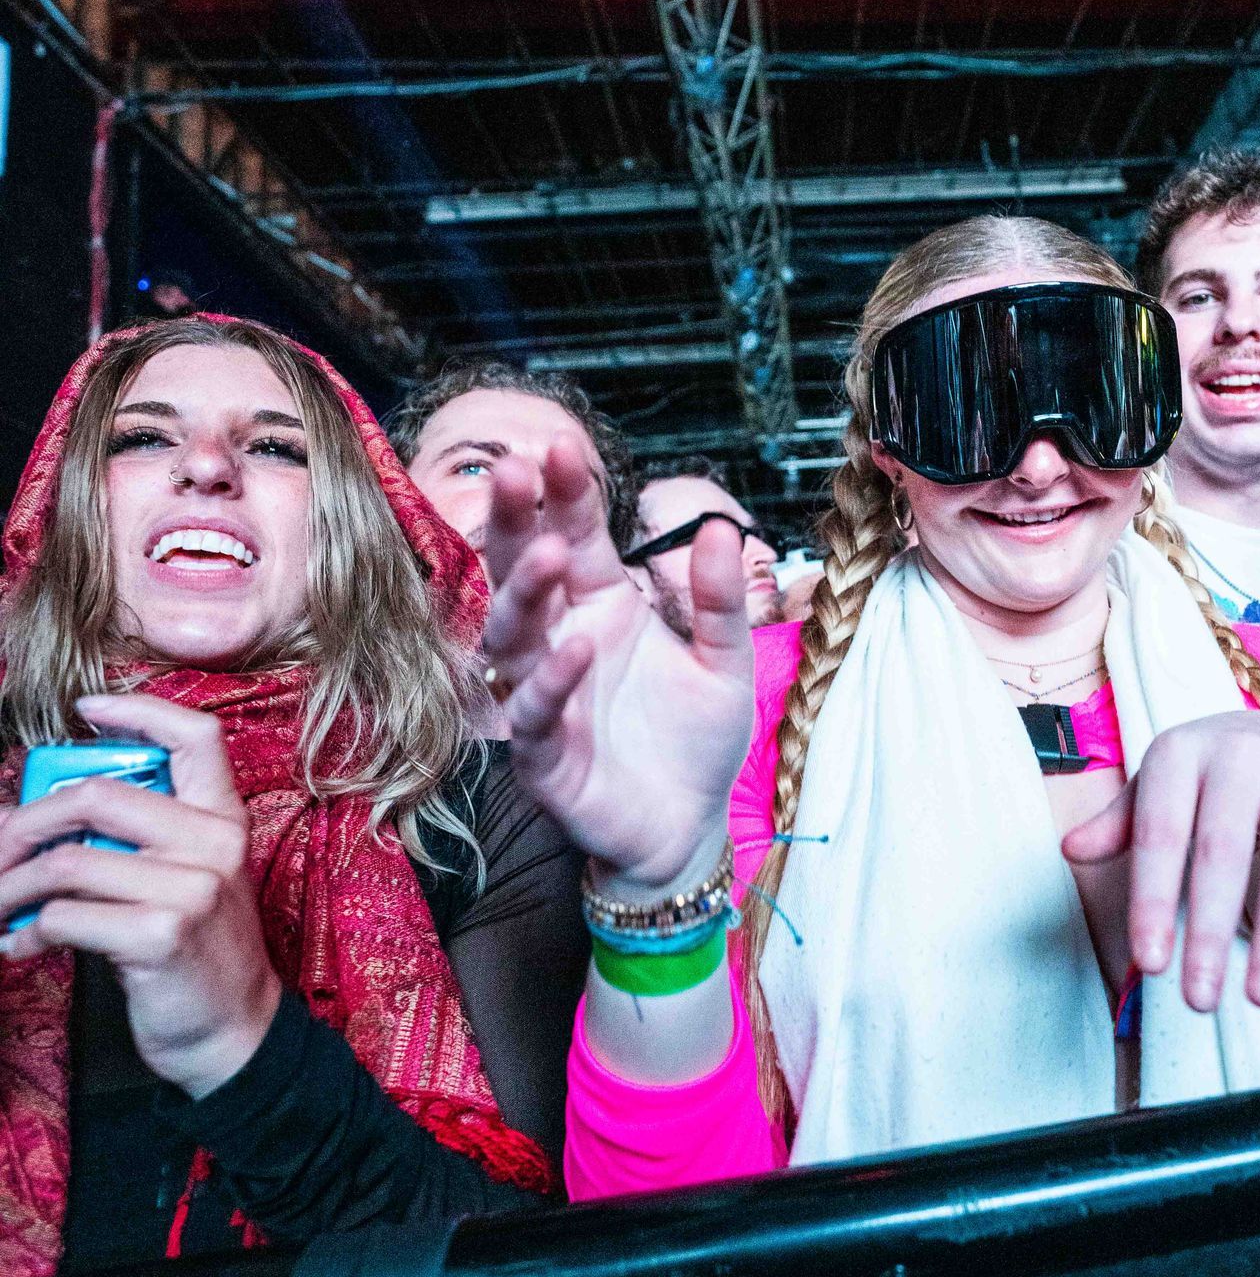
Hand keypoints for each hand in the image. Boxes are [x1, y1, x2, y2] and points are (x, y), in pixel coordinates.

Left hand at [0, 693, 279, 1098]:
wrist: (234, 1034)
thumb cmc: (198, 955)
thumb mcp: (189, 881)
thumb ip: (137, 840)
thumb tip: (35, 814)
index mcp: (224, 820)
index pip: (195, 737)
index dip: (138, 710)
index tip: (88, 710)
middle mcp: (214, 844)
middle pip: (97, 797)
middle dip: (24, 825)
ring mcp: (192, 888)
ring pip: (67, 862)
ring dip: (11, 889)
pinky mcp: (161, 935)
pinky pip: (64, 916)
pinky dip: (25, 933)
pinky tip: (22, 946)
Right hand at [483, 433, 754, 892]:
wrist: (688, 829)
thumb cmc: (695, 741)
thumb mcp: (727, 662)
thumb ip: (719, 601)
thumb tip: (722, 529)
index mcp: (602, 607)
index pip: (576, 536)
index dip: (565, 495)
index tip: (561, 447)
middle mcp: (563, 641)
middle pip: (525, 571)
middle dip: (517, 522)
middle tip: (517, 471)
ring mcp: (544, 696)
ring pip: (515, 636)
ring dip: (527, 594)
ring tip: (551, 555)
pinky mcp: (542, 757)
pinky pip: (533, 714)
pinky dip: (550, 682)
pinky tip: (576, 651)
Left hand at [1060, 711, 1259, 1009]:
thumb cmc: (1204, 780)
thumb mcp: (1158, 790)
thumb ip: (1119, 824)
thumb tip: (1072, 849)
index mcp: (1180, 753)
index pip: (1160, 835)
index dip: (1153, 901)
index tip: (1149, 964)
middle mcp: (1240, 754)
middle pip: (1223, 852)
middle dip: (1210, 933)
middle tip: (1200, 998)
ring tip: (1259, 996)